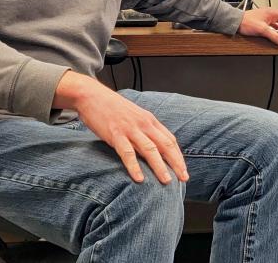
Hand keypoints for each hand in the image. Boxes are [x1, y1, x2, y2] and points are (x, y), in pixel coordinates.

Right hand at [54, 71, 186, 184]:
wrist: (92, 96)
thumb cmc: (113, 108)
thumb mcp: (134, 116)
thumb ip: (144, 129)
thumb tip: (153, 147)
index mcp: (149, 120)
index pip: (170, 140)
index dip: (178, 156)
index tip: (183, 169)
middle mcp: (144, 124)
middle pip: (165, 145)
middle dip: (176, 163)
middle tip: (184, 178)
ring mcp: (130, 129)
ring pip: (150, 150)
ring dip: (160, 167)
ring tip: (167, 181)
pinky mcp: (115, 134)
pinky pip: (127, 153)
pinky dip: (134, 166)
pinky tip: (140, 178)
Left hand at [238, 7, 277, 45]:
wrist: (236, 22)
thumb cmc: (246, 22)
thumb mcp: (262, 29)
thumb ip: (273, 35)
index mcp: (271, 12)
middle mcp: (269, 13)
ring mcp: (265, 17)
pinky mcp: (261, 21)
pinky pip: (273, 24)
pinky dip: (277, 28)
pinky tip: (276, 33)